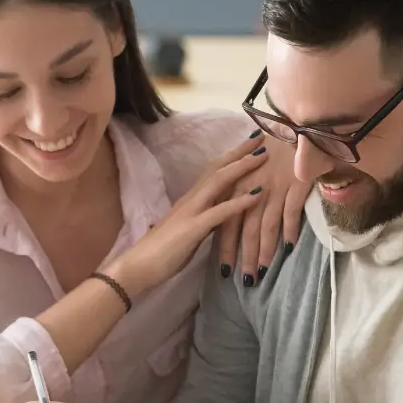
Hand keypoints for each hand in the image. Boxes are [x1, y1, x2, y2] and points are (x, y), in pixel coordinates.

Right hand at [105, 132, 267, 296]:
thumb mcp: (190, 230)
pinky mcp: (193, 228)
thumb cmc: (162, 252)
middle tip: (262, 136)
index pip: (213, 170)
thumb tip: (221, 214)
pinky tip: (258, 195)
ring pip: (219, 181)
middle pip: (218, 167)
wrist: (138, 266)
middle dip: (240, 151)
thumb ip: (205, 219)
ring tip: (263, 155)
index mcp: (191, 200)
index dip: (232, 156)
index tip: (251, 143)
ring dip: (242, 167)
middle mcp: (191, 199)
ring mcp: (192, 211)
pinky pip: (220, 212)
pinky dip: (240, 202)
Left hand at [217, 134, 311, 285]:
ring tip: (262, 272)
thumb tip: (238, 220)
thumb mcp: (250, 171)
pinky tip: (289, 248)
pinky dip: (290, 230)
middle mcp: (252, 189)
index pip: (227, 222)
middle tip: (244, 281)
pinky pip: (290, 212)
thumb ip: (243, 194)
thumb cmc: (273, 149)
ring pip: (265, 225)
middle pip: (245, 229)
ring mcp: (273, 187)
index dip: (226, 247)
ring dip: (264, 251)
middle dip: (244, 256)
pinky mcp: (294, 184)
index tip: (225, 270)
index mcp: (238, 186)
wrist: (294, 125)